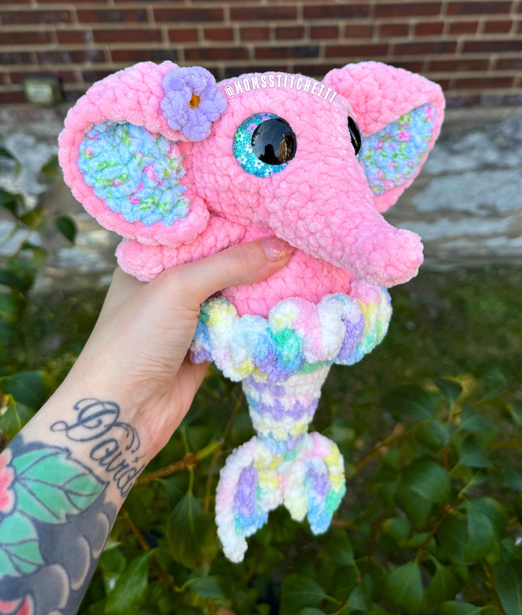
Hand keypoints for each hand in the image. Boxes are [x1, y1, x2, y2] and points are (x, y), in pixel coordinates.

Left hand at [58, 237, 291, 457]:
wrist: (123, 413)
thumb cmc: (137, 339)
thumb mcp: (180, 288)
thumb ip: (231, 264)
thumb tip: (283, 248)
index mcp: (150, 258)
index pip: (197, 228)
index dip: (232, 218)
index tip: (271, 207)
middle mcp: (168, 282)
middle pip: (220, 259)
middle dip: (253, 253)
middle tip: (293, 234)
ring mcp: (187, 314)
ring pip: (232, 291)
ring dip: (260, 285)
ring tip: (300, 263)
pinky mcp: (204, 342)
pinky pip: (237, 322)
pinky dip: (257, 316)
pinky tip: (287, 300)